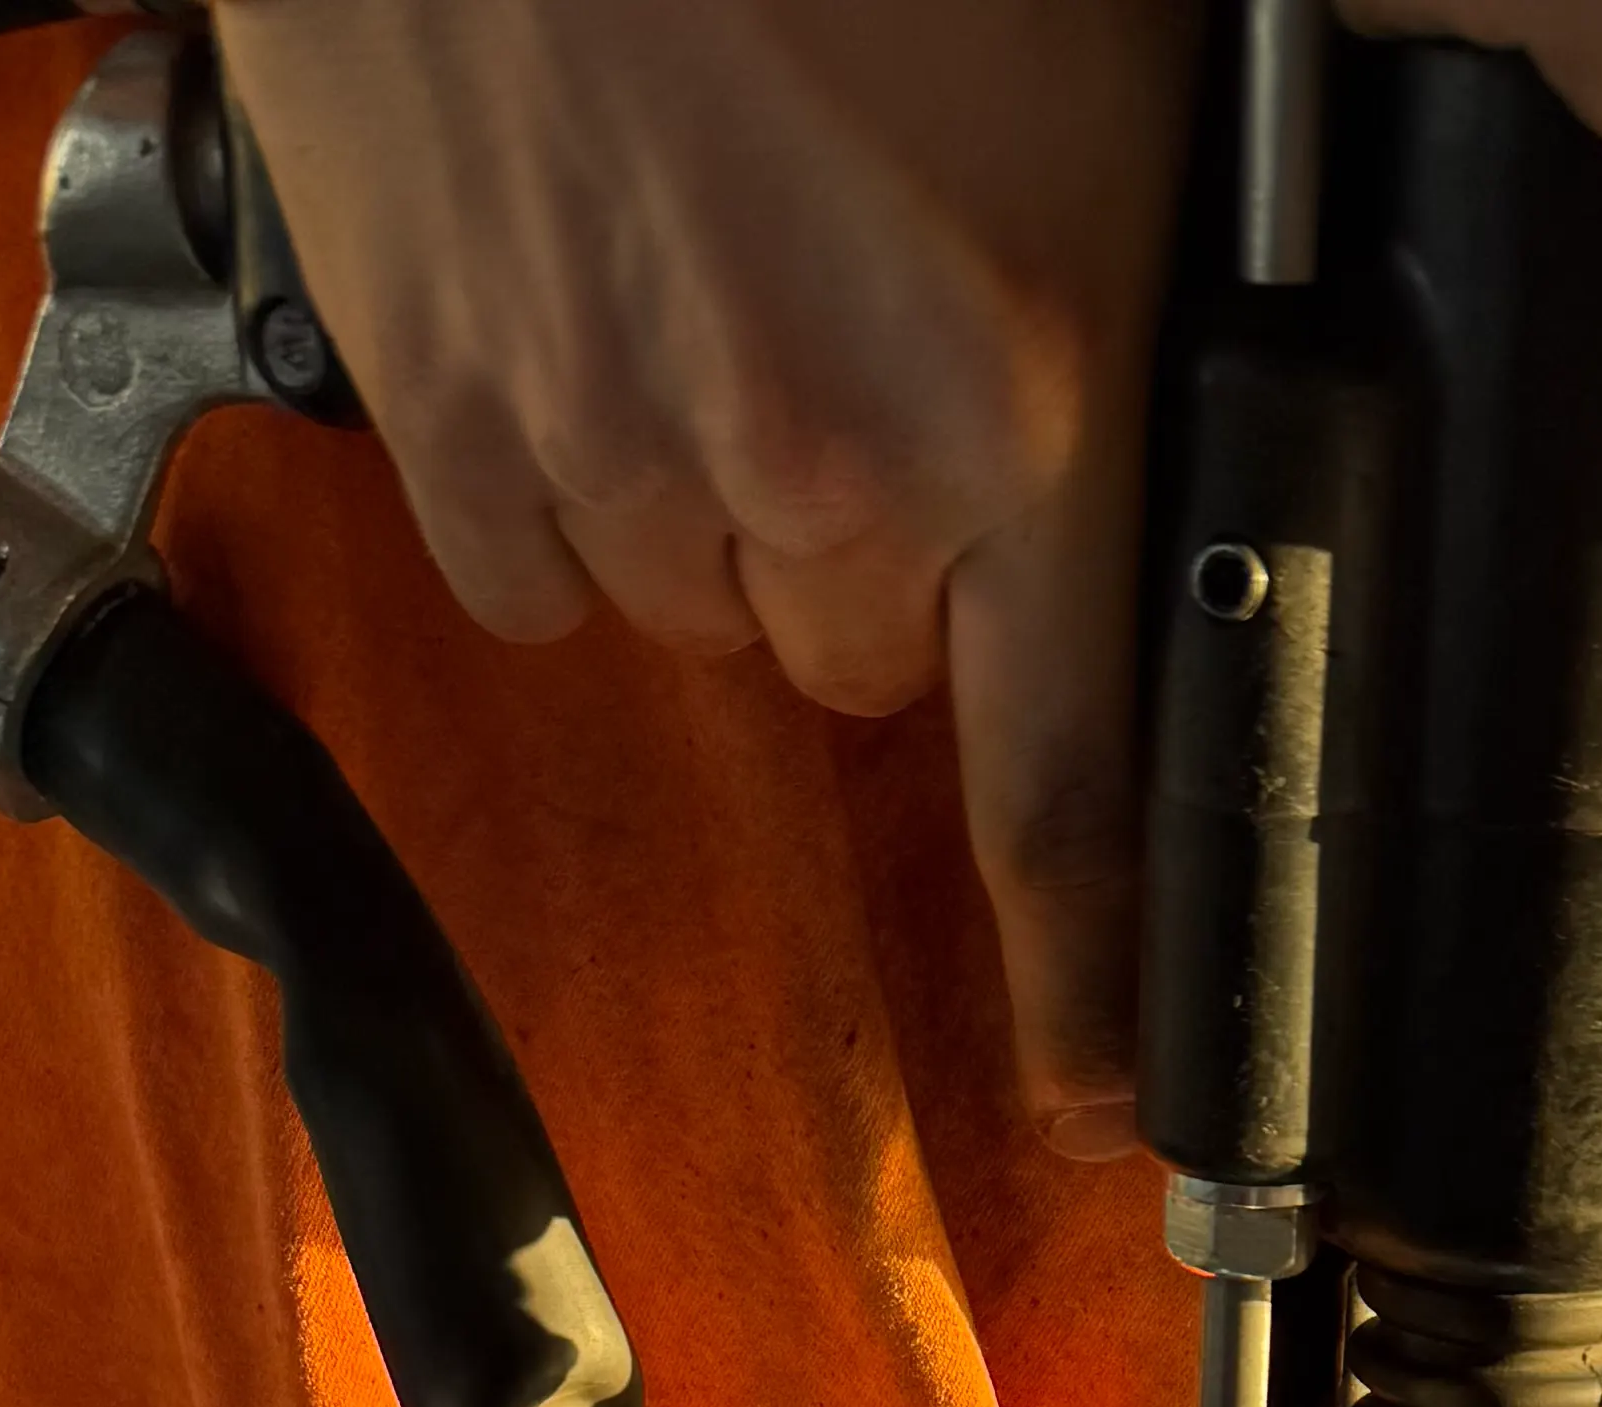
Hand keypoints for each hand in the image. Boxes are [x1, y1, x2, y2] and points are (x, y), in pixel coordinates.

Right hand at [212, 0, 1197, 1148]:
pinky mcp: (445, 404)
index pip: (1079, 797)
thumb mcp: (1097, 63)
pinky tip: (580, 275)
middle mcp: (812, 463)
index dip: (1100, 987)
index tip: (1112, 1107)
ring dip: (721, 478)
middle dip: (886, 534)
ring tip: (714, 235)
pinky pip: (532, 552)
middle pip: (877, 654)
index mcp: (1019, 383)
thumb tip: (1156, 465)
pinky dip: (560, 456)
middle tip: (867, 306)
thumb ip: (1131, 284)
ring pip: (705, 592)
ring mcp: (609, 439)